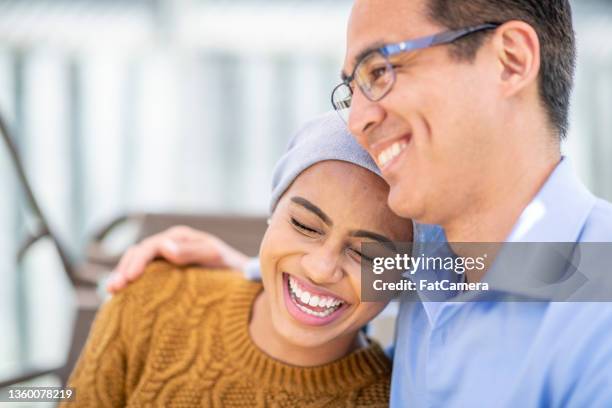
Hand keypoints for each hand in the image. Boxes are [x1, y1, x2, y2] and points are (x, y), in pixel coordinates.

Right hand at [106, 225, 248, 292]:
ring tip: (111, 295)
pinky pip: (142, 279)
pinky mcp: (163, 276)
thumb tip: (165, 247)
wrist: (241, 281)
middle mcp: (168, 246)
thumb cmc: (232, 268)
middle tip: (113, 289)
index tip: (130, 278)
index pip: (151, 246)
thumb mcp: (217, 257)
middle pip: (138, 254)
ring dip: (122, 277)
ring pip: (135, 265)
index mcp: (179, 238)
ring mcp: (164, 261)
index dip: (138, 261)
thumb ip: (194, 251)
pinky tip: (119, 300)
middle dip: (124, 270)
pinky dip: (129, 286)